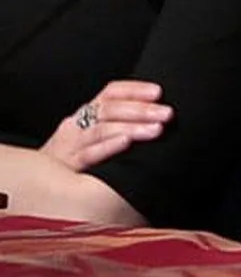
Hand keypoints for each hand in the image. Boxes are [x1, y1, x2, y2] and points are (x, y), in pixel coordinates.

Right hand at [41, 80, 170, 170]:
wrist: (38, 187)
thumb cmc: (76, 159)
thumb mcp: (94, 137)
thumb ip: (120, 125)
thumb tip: (160, 118)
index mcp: (86, 114)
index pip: (111, 93)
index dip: (134, 89)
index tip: (159, 92)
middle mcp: (77, 125)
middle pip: (109, 109)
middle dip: (141, 110)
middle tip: (167, 113)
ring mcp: (70, 146)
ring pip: (101, 130)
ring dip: (131, 127)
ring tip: (156, 129)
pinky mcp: (67, 167)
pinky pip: (88, 155)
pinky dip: (107, 147)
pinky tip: (126, 143)